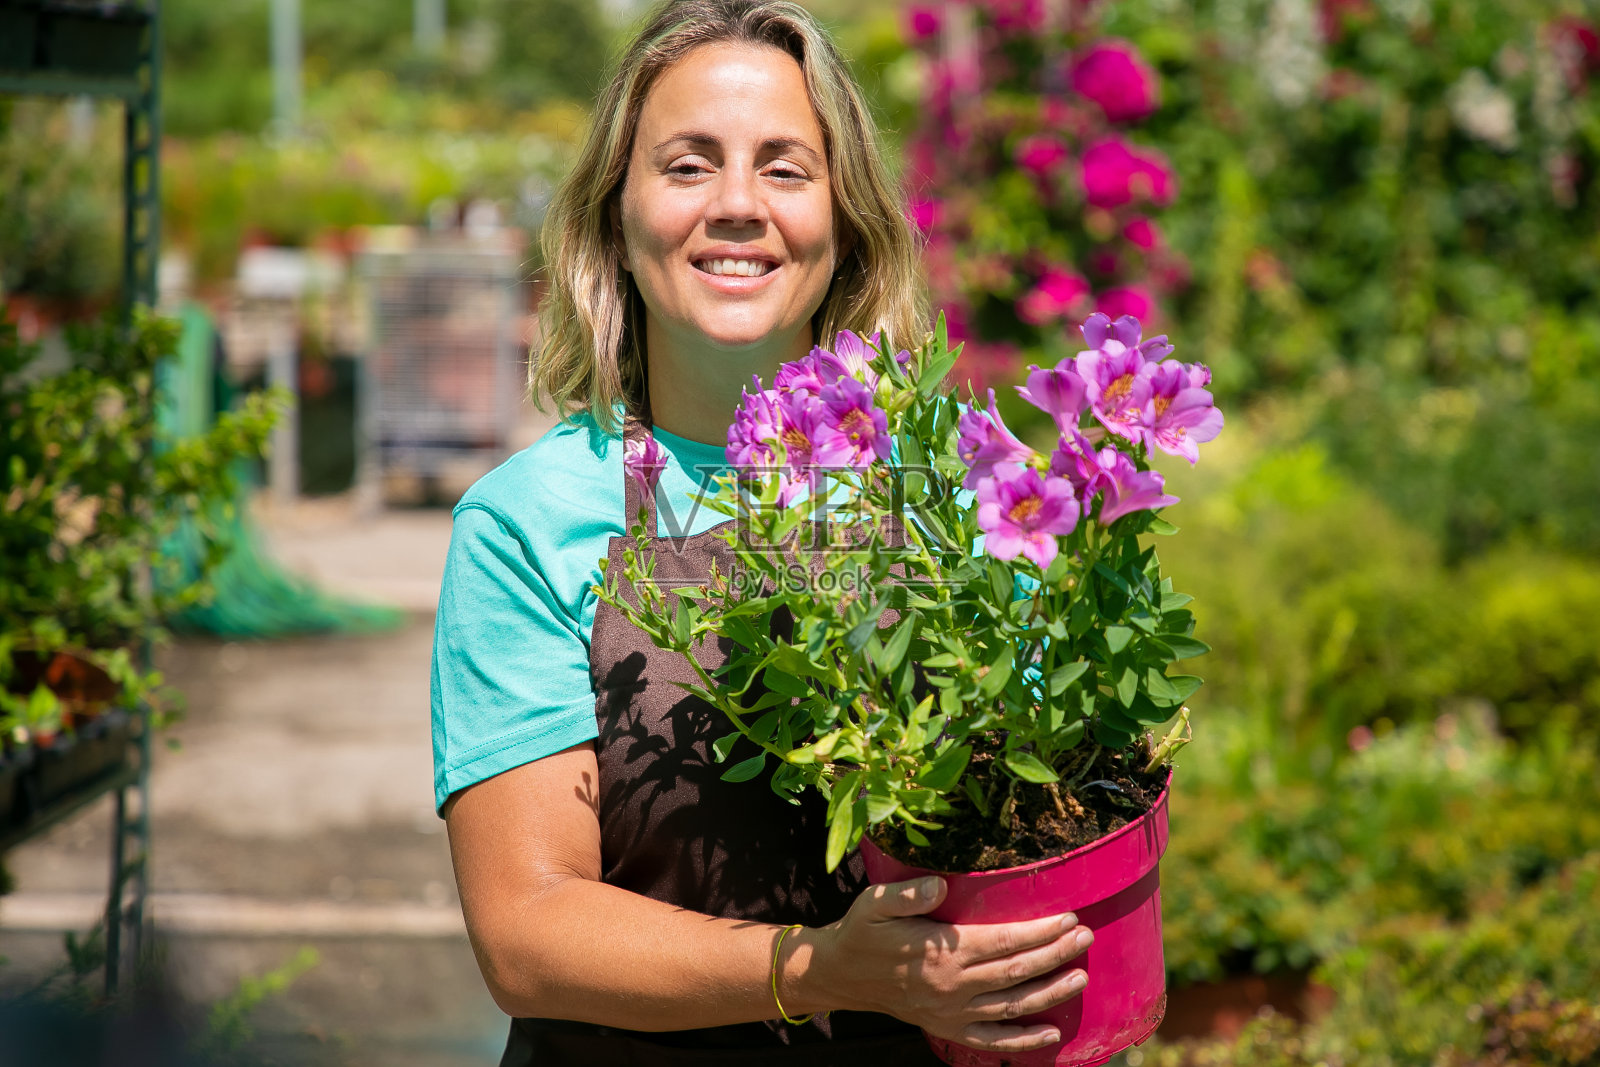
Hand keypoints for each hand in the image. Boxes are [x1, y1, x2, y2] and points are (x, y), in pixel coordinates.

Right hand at [800, 876, 1092, 1053]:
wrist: (840, 975)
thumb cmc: (862, 931)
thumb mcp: (875, 903)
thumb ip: (908, 895)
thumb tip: (938, 884)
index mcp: (942, 953)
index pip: (1003, 942)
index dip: (1039, 932)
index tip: (1068, 918)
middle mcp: (953, 986)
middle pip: (1016, 972)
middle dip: (1055, 954)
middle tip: (1084, 937)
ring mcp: (952, 1012)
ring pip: (1013, 1006)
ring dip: (1050, 993)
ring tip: (1080, 976)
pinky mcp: (948, 1028)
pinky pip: (992, 1040)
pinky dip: (1023, 1040)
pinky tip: (1051, 1033)